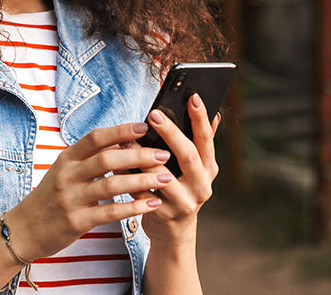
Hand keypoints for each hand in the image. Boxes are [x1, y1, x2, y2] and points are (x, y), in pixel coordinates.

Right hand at [5, 122, 173, 260]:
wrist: (23, 229)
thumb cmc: (49, 198)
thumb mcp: (63, 171)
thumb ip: (88, 158)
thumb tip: (121, 142)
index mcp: (66, 158)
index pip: (95, 137)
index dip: (121, 130)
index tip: (144, 127)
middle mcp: (68, 175)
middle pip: (108, 159)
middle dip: (139, 155)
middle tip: (163, 154)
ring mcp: (72, 198)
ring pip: (112, 185)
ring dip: (142, 180)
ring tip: (165, 178)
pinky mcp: (77, 221)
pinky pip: (111, 212)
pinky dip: (134, 207)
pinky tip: (151, 203)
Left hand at [131, 93, 220, 244]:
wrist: (173, 232)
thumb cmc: (179, 189)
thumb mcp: (195, 169)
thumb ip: (200, 143)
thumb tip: (215, 114)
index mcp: (209, 169)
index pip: (207, 139)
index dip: (201, 118)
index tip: (192, 96)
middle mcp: (202, 186)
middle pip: (188, 155)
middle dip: (171, 133)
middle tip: (154, 114)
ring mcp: (184, 202)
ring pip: (162, 176)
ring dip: (143, 156)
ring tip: (127, 137)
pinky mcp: (163, 214)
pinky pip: (143, 192)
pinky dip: (128, 177)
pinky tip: (115, 164)